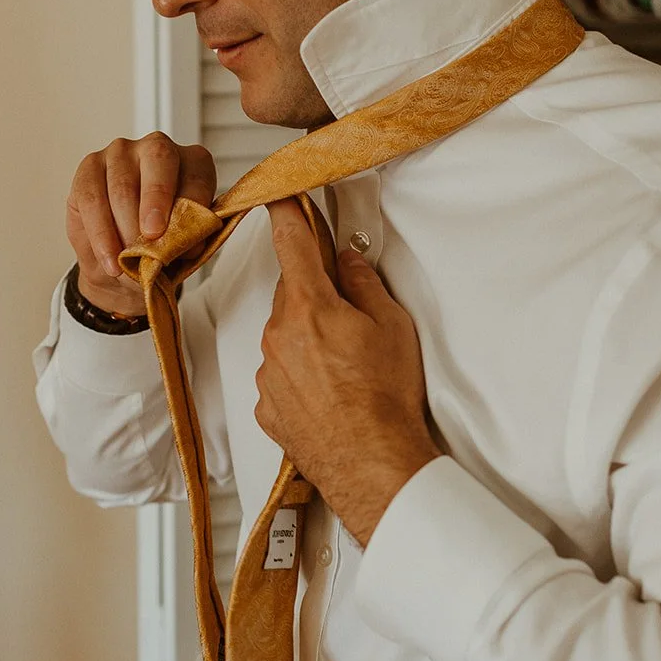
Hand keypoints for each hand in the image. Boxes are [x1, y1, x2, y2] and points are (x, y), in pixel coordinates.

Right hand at [66, 132, 216, 315]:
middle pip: (159, 159)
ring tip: (130, 263)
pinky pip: (93, 199)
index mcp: (192, 161)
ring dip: (126, 229)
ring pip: (122, 186)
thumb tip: (191, 246)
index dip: (194, 205)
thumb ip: (188, 240)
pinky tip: (110, 260)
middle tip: (152, 236)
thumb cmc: (159, 245)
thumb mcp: (181, 247)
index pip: (197, 176)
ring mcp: (120, 152)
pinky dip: (102, 235)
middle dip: (156, 199)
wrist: (122, 261)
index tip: (189, 241)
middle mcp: (157, 147)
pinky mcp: (89, 167)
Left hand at [255, 200, 440, 543]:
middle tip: (351, 322)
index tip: (278, 198)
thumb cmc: (386, 399)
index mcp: (309, 306)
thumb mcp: (391, 326)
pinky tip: (333, 394)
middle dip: (317, 299)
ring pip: (286, 339)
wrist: (373, 463)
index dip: (285, 214)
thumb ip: (364, 284)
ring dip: (310, 343)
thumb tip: (348, 262)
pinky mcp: (268, 406)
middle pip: (292, 296)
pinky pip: (282, 377)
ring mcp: (269, 373)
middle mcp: (279, 335)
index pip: (290, 243)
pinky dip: (303, 378)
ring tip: (348, 371)